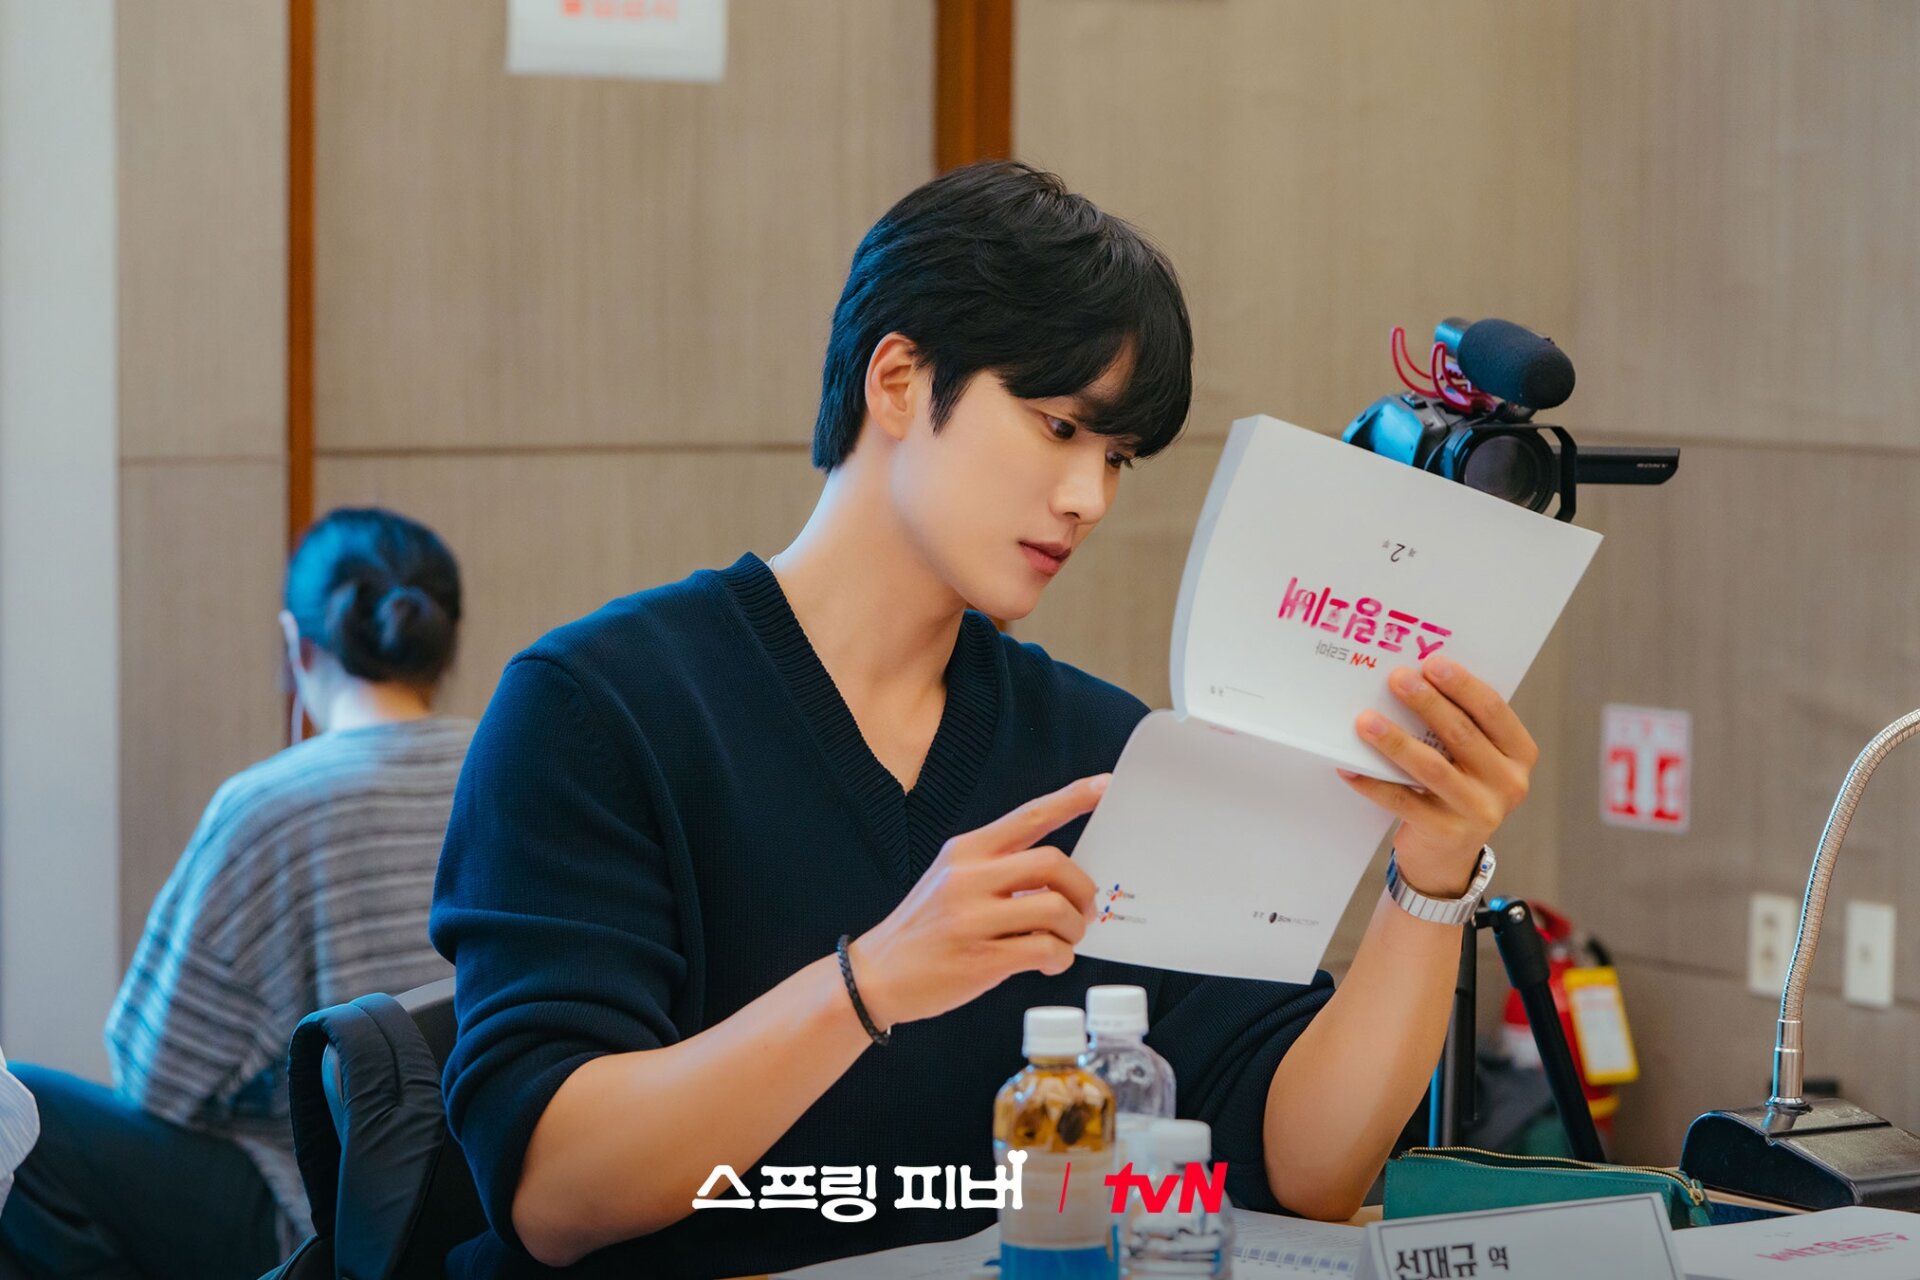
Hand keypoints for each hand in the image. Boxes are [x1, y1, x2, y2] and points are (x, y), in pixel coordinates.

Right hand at [848, 775, 1106, 1028]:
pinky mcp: (980, 959)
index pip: (1030, 815)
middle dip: (1082, 888)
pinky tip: (1050, 961)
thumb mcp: (952, 881)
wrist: (877, 975)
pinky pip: (1044, 950)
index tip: (1107, 785)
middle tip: (1084, 909)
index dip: (1073, 799)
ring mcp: (973, 918)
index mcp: (967, 850)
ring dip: (1073, 928)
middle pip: (1054, 862)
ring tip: (1065, 940)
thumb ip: (1000, 871)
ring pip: (1055, 909)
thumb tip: (1062, 878)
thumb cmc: (926, 928)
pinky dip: (1060, 957)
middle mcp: (968, 876)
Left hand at [1338, 657, 1536, 897]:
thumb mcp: (1472, 758)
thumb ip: (1459, 725)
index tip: (1432, 662)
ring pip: (1432, 768)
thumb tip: (1413, 678)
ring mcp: (1481, 811)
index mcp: (1520, 754)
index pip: (1493, 711)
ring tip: (1365, 721)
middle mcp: (1508, 783)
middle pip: (1462, 734)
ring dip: (1395, 741)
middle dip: (1427, 703)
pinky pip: (1404, 801)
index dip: (1462, 685)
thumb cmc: (1457, 788)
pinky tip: (1349, 767)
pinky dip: (1373, 783)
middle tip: (1396, 678)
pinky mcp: (1447, 833)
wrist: (1448, 856)